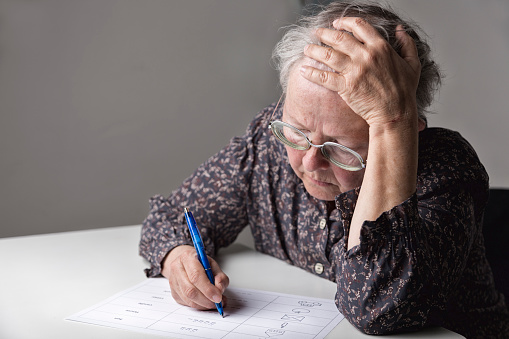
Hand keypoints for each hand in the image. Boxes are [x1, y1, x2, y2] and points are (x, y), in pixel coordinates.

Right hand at [161, 245, 228, 309]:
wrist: (185, 262)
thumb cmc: (200, 263)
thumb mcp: (213, 264)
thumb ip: (220, 276)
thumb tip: (219, 290)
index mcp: (187, 257)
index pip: (196, 276)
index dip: (208, 289)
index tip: (218, 297)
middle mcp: (177, 269)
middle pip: (190, 290)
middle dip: (206, 300)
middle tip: (217, 303)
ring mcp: (173, 282)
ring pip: (188, 299)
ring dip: (203, 304)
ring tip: (214, 303)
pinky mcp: (173, 292)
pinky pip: (187, 303)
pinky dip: (199, 305)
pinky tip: (206, 302)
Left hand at [301, 17, 420, 127]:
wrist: (395, 113)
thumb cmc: (405, 91)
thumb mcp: (413, 64)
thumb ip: (407, 44)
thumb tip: (400, 30)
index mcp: (381, 47)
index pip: (359, 26)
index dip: (345, 22)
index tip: (336, 23)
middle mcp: (366, 56)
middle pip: (339, 38)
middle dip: (324, 33)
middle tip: (316, 33)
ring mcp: (355, 71)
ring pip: (328, 55)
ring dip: (314, 50)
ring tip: (307, 48)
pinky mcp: (346, 86)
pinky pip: (324, 77)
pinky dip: (311, 72)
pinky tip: (303, 70)